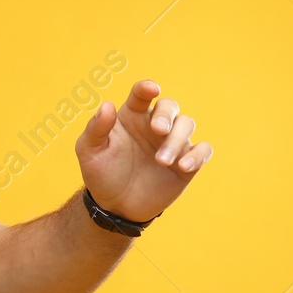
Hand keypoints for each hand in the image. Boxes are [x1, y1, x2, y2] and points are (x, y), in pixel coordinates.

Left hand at [74, 79, 211, 223]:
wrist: (115, 205)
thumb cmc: (101, 172)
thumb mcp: (89, 151)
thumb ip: (96, 128)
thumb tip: (107, 105)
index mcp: (131, 116)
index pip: (141, 94)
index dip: (147, 88)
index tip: (151, 89)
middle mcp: (154, 125)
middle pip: (170, 106)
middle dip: (166, 115)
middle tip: (158, 130)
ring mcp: (172, 143)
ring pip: (187, 125)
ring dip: (176, 140)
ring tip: (161, 161)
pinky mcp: (186, 163)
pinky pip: (203, 150)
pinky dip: (197, 155)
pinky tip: (183, 166)